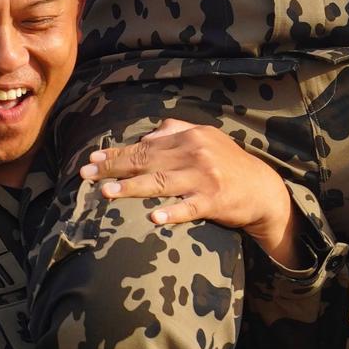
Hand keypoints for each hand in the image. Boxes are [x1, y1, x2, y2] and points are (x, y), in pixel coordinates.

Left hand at [82, 123, 298, 265]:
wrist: (262, 188)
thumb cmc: (228, 163)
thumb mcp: (206, 137)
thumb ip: (176, 130)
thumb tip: (146, 134)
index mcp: (189, 136)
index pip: (145, 145)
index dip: (116, 153)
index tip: (92, 160)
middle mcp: (194, 153)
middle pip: (146, 161)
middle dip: (114, 167)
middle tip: (86, 175)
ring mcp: (205, 177)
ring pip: (161, 182)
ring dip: (132, 187)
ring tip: (107, 193)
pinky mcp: (215, 201)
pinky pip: (189, 208)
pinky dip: (173, 212)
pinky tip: (155, 218)